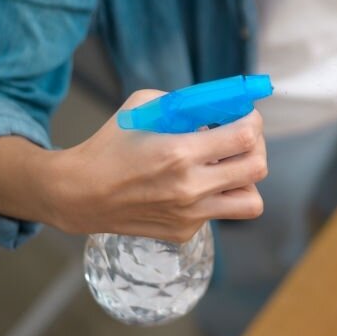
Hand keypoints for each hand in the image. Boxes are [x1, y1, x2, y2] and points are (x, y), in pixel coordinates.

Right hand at [0, 89, 267, 242]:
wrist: (79, 194)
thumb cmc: (111, 144)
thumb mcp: (144, 106)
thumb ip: (186, 103)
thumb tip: (223, 104)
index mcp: (179, 153)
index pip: (245, 136)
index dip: (252, 121)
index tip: (244, 116)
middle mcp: (190, 188)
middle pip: (257, 168)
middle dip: (255, 146)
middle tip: (240, 139)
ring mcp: (190, 215)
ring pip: (252, 202)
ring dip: (246, 181)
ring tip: (228, 168)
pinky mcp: (185, 232)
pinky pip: (219, 212)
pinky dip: (215, 197)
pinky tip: (192, 186)